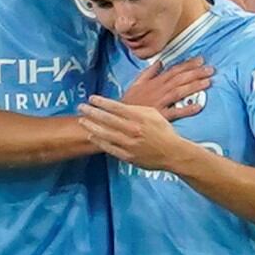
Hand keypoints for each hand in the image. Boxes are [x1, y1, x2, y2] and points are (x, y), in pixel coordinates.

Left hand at [78, 94, 193, 170]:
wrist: (173, 153)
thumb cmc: (164, 131)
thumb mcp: (154, 114)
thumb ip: (137, 108)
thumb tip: (123, 104)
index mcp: (140, 118)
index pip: (116, 107)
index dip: (102, 102)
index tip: (91, 98)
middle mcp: (133, 130)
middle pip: (107, 119)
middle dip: (92, 112)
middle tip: (81, 107)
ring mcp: (129, 144)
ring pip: (105, 134)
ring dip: (91, 126)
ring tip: (82, 120)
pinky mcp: (128, 156)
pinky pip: (109, 148)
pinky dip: (99, 141)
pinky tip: (91, 136)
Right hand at [119, 56, 212, 118]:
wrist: (119, 117)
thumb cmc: (129, 102)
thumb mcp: (136, 83)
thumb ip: (149, 72)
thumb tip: (160, 62)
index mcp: (154, 82)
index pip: (174, 70)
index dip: (188, 64)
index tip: (201, 59)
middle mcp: (159, 90)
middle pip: (180, 79)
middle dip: (196, 73)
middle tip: (211, 69)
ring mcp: (160, 102)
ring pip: (179, 91)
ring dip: (194, 86)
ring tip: (208, 82)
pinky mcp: (160, 115)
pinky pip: (175, 112)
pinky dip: (187, 109)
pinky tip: (198, 106)